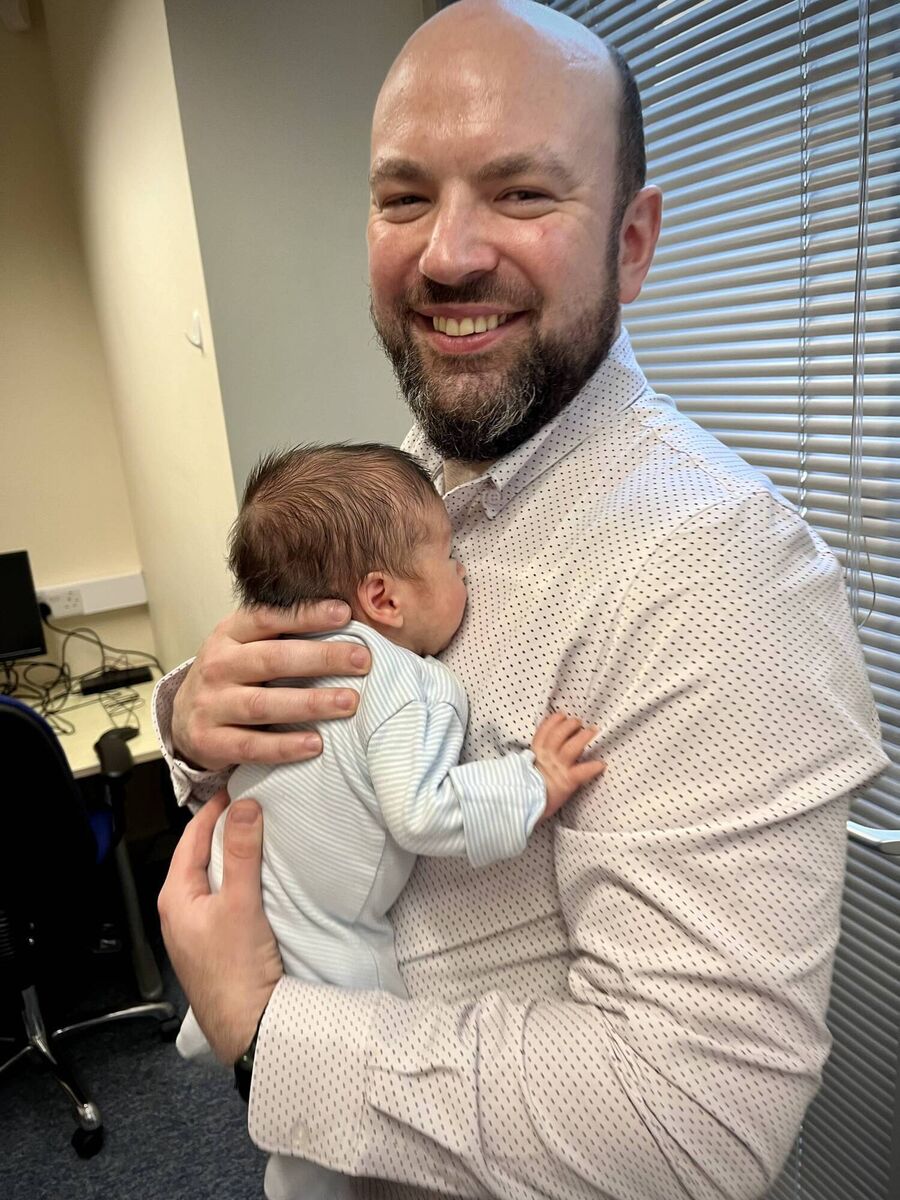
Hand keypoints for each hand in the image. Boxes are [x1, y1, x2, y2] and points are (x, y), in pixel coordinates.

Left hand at [158, 791, 282, 1062]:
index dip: (214, 809)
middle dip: (224, 829)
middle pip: (200, 856)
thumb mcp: (240, 903)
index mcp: (175, 897)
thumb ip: (241, 853)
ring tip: (260, 832)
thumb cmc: (237, 971)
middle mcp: (180, 912)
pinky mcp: (216, 943)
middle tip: (252, 803)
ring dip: (233, 855)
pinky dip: (240, 879)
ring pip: (213, 877)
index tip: (237, 786)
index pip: (191, 837)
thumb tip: (243, 806)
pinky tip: (261, 876)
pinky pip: (225, 897)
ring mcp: (197, 929)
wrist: (249, 1027)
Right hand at [171, 601, 370, 770]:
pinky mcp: (209, 741)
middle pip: (271, 659)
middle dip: (321, 658)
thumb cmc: (232, 676)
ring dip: (310, 703)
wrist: (184, 717)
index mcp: (228, 635)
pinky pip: (252, 746)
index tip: (345, 614)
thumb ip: (282, 635)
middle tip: (362, 661)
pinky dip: (285, 746)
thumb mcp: (245, 646)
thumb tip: (344, 622)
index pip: (267, 618)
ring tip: (349, 702)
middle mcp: (216, 666)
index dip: (305, 615)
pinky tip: (316, 744)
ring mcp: (210, 705)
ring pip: (263, 704)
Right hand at [532, 712, 604, 819]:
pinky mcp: (567, 782)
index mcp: (535, 754)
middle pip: (558, 735)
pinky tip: (601, 764)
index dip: (553, 721)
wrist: (523, 807)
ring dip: (583, 737)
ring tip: (592, 730)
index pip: (543, 732)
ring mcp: (557, 769)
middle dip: (569, 725)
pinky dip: (592, 767)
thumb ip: (534, 760)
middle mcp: (546, 758)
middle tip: (578, 722)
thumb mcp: (527, 770)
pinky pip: (582, 772)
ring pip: (572, 747)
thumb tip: (540, 752)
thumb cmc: (527, 790)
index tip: (561, 715)